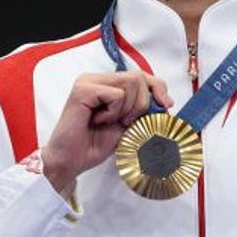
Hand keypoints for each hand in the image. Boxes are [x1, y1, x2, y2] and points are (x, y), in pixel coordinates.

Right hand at [40, 71, 171, 192]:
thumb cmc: (93, 145)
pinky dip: (114, 112)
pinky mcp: (83, 90)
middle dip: (142, 103)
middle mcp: (96, 78)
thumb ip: (141, 110)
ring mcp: (88, 82)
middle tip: (126, 123)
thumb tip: (165, 102)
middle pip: (138, 76)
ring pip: (131, 82)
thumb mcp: (127, 125)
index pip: (140, 74)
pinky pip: (116, 94)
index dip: (158, 87)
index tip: (166, 104)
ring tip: (110, 122)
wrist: (70, 161)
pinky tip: (99, 120)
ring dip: (128, 109)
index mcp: (106, 84)